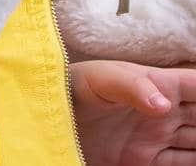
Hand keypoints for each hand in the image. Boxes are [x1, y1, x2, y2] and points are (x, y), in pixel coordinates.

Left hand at [71, 59, 195, 163]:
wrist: (53, 114)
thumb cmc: (75, 86)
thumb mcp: (101, 78)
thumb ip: (132, 86)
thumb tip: (164, 105)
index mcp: (158, 85)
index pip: (195, 83)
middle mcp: (164, 112)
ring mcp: (157, 136)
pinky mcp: (146, 159)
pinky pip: (182, 163)